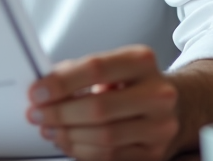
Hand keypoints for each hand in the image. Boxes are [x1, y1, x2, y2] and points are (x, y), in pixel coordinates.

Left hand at [26, 45, 178, 160]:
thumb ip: (79, 71)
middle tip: (36, 114)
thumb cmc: (135, 83)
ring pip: (103, 137)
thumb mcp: (113, 65)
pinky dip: (82, 151)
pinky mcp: (155, 153)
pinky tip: (68, 142)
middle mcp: (158, 94)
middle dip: (59, 114)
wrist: (176, 104)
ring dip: (67, 136)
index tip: (37, 92)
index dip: (61, 82)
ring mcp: (160, 127)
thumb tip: (43, 86)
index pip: (96, 68)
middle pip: (98, 108)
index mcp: (142, 62)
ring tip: (49, 129)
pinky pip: (110, 157)